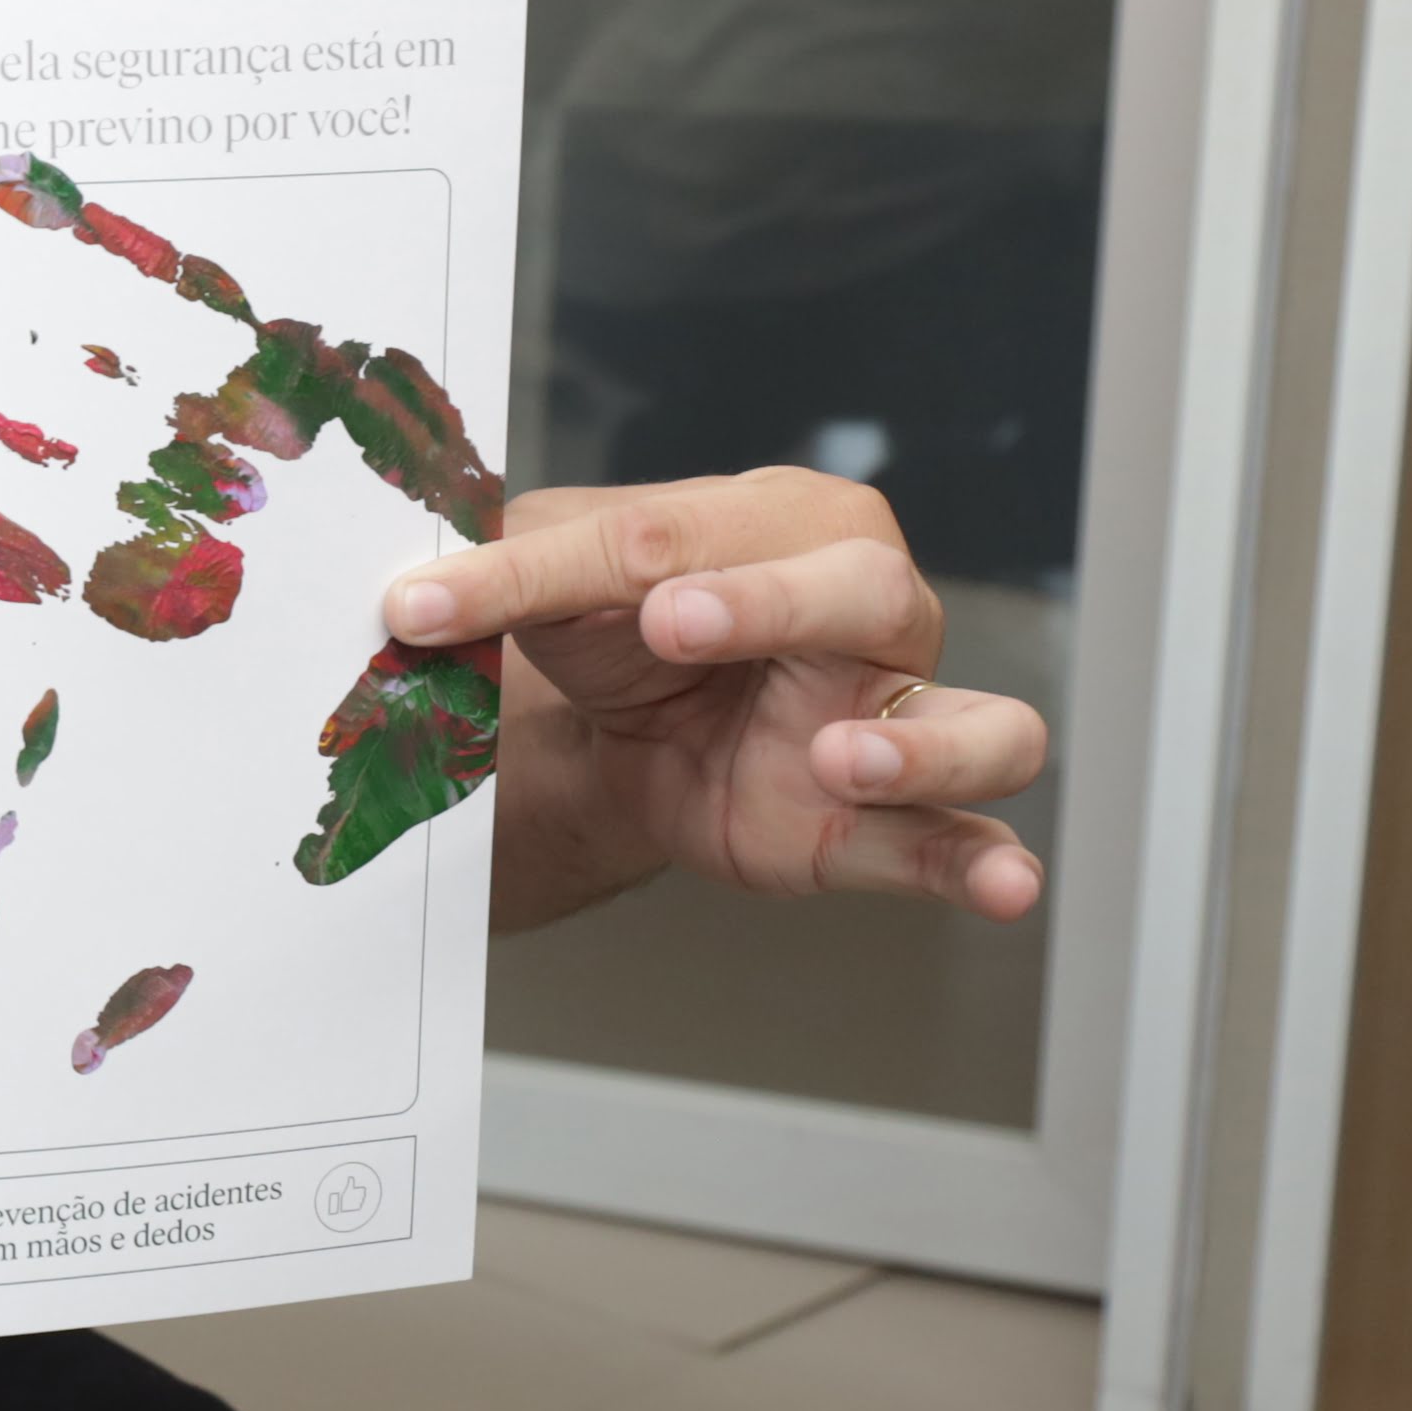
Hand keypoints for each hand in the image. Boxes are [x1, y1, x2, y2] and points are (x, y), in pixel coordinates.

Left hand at [401, 466, 1052, 931]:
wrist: (624, 732)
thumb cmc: (614, 631)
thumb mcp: (549, 592)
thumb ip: (498, 583)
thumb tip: (409, 603)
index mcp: (786, 520)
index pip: (683, 530)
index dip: (572, 566)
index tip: (459, 600)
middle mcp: (870, 611)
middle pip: (867, 592)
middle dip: (774, 605)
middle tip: (675, 624)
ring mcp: (897, 721)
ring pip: (980, 727)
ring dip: (921, 746)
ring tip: (845, 759)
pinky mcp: (888, 830)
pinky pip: (961, 846)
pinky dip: (987, 869)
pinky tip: (1002, 890)